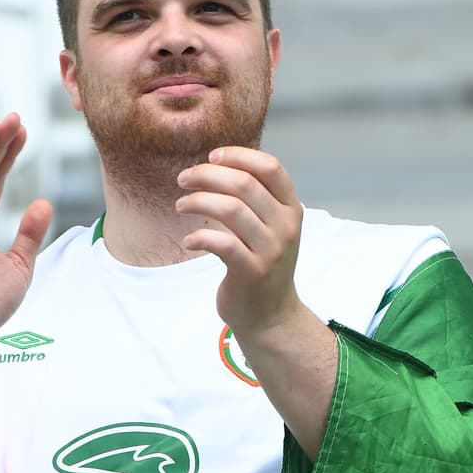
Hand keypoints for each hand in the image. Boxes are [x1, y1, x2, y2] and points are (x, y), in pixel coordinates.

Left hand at [176, 146, 303, 341]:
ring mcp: (270, 251)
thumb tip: (218, 165)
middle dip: (207, 175)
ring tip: (181, 205)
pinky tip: (189, 241)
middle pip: (244, 184)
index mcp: (291, 209)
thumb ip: (257, 199)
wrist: (271, 316)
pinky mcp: (251, 272)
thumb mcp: (271, 228)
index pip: (270, 168)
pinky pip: (221, 243)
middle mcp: (285, 227)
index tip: (212, 156)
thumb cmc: (263, 265)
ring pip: (230, 209)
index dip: (238, 156)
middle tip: (183, 179)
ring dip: (198, 201)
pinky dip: (199, 237)